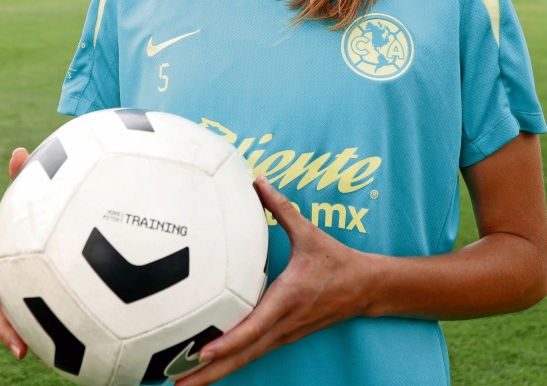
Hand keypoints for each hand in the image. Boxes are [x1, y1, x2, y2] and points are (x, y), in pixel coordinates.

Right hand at [0, 147, 30, 359]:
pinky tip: (54, 349)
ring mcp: (18, 282)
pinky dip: (36, 330)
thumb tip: (19, 152)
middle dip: (1, 322)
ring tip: (26, 353)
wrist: (48, 217)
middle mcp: (5, 268)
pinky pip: (31, 313)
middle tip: (16, 343)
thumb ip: (24, 176)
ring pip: (12, 311)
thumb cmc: (37, 204)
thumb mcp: (30, 190)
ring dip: (14, 333)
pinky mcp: (34, 291)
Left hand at [175, 176, 367, 385]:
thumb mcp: (310, 233)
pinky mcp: (282, 336)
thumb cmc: (337, 261)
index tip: (201, 352)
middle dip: (209, 373)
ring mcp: (283, 335)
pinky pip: (252, 354)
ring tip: (180, 385)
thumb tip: (258, 181)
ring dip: (215, 375)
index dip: (228, 342)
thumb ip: (281, 208)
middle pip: (242, 357)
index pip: (254, 327)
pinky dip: (228, 364)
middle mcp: (282, 324)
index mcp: (286, 300)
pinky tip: (206, 369)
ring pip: (245, 360)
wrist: (366, 289)